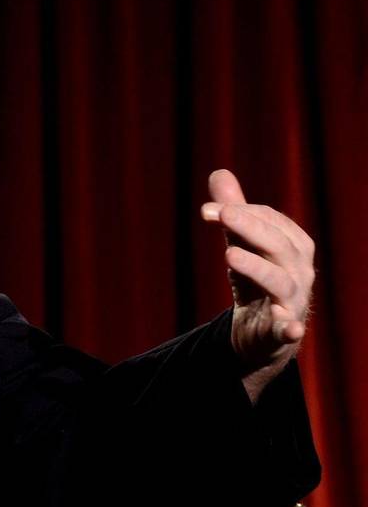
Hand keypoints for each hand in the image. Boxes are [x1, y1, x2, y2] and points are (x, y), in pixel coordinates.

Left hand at [200, 169, 313, 398]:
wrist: (265, 333)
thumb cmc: (256, 281)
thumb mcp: (242, 245)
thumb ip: (234, 212)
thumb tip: (219, 172)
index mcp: (293, 245)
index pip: (270, 222)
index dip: (241, 212)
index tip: (207, 210)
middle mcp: (299, 270)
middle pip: (278, 245)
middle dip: (250, 227)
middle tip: (221, 214)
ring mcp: (293, 302)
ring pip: (280, 282)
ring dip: (257, 268)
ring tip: (230, 255)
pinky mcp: (282, 332)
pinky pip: (289, 330)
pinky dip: (289, 329)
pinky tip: (290, 329)